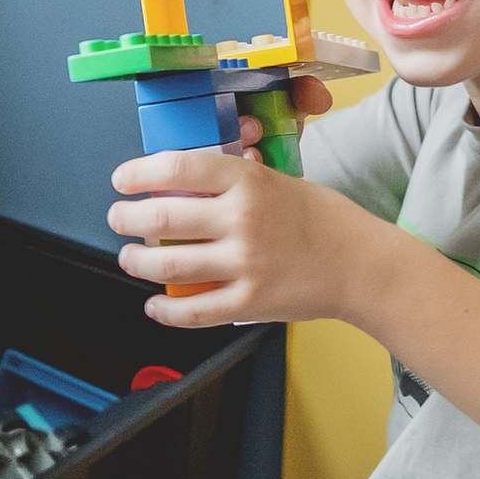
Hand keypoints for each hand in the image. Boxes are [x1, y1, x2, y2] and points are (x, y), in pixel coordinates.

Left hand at [106, 139, 362, 330]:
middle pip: (161, 217)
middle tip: (119, 219)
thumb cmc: (323, 220)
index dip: (139, 173)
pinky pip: (192, 311)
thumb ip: (234, 179)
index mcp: (249, 181)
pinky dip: (165, 310)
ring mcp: (244, 264)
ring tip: (129, 258)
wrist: (360, 266)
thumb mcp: (280, 179)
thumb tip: (186, 176)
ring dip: (136, 262)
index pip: (178, 167)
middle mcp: (242, 220)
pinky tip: (155, 304)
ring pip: (167, 265)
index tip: (123, 180)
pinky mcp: (248, 303)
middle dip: (126, 219)